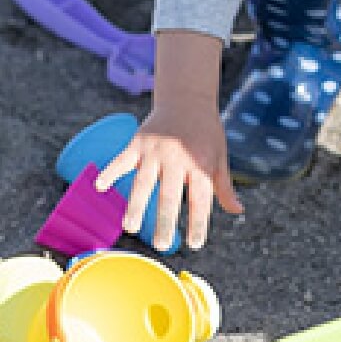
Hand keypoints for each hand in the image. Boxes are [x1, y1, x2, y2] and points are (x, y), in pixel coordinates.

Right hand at [95, 100, 242, 251]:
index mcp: (199, 162)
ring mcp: (155, 150)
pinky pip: (122, 159)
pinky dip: (110, 171)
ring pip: (144, 181)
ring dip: (136, 204)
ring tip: (130, 227)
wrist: (187, 97)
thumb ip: (223, 186)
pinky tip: (100, 186)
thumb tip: (238, 211)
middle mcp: (177, 157)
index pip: (200, 198)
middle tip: (161, 244)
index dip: (199, 221)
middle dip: (165, 220)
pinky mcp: (138, 142)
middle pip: (170, 193)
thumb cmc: (206, 132)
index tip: (195, 244)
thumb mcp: (219, 156)